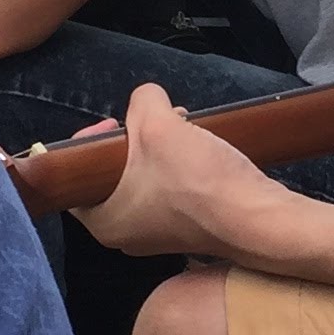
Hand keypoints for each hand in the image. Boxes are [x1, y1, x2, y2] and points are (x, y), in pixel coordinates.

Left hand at [76, 83, 304, 264]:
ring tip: (180, 127)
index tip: (114, 122)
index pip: (75, 178)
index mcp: (104, 221)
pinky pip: (171, 192)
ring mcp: (159, 237)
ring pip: (145, 180)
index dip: (89, 142)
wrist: (258, 218)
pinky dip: (179, 167)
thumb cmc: (197, 181)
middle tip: (149, 120)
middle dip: (133, 139)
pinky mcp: (190, 232)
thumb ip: (142, 101)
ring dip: (159, 149)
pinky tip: (198, 146)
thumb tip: (146, 97)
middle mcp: (126, 237)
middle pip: (112, 175)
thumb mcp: (158, 124)